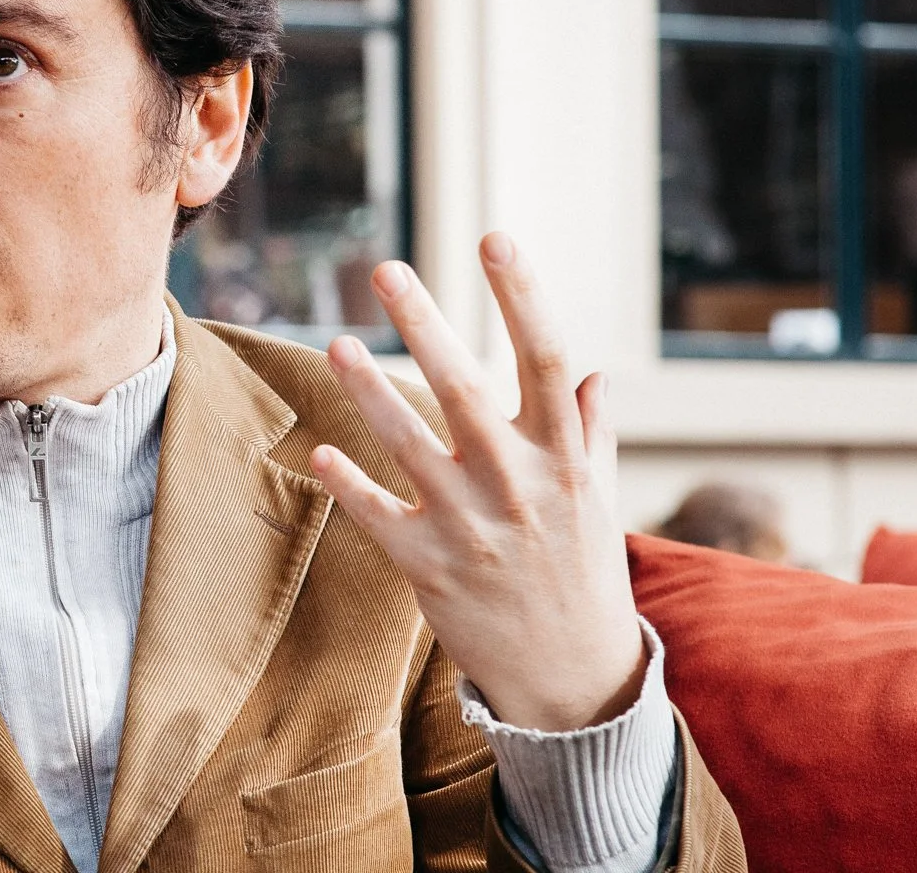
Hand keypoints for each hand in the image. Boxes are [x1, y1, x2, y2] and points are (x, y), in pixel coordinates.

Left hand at [309, 232, 643, 732]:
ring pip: (412, 446)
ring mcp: (473, 529)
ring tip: (338, 343)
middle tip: (388, 270)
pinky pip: (379, 517)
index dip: (522, 296)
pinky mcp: (430, 568)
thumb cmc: (582, 574)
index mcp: (565, 458)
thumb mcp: (597, 501)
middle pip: (467, 390)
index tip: (496, 238)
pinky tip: (319, 451)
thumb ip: (588, 436)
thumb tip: (593, 377)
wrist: (572, 679)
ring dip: (370, 393)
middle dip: (426, 326)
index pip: (546, 358)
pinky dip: (348, 484)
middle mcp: (520, 486)